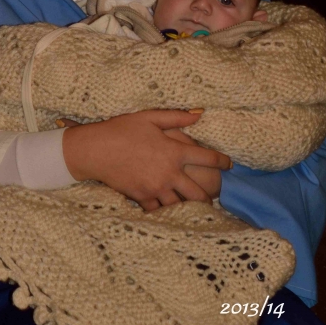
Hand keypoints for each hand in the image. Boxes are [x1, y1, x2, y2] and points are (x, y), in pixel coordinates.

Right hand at [62, 110, 230, 211]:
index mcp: (174, 151)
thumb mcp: (149, 117)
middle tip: (214, 196)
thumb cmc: (121, 129)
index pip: (207, 158)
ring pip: (180, 205)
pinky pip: (159, 209)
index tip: (229, 164)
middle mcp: (169, 173)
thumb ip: (176, 117)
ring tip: (195, 208)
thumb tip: (199, 114)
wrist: (95, 150)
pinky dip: (165, 209)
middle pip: (198, 192)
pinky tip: (169, 210)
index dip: (222, 161)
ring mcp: (156, 188)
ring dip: (188, 206)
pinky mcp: (142, 197)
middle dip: (209, 196)